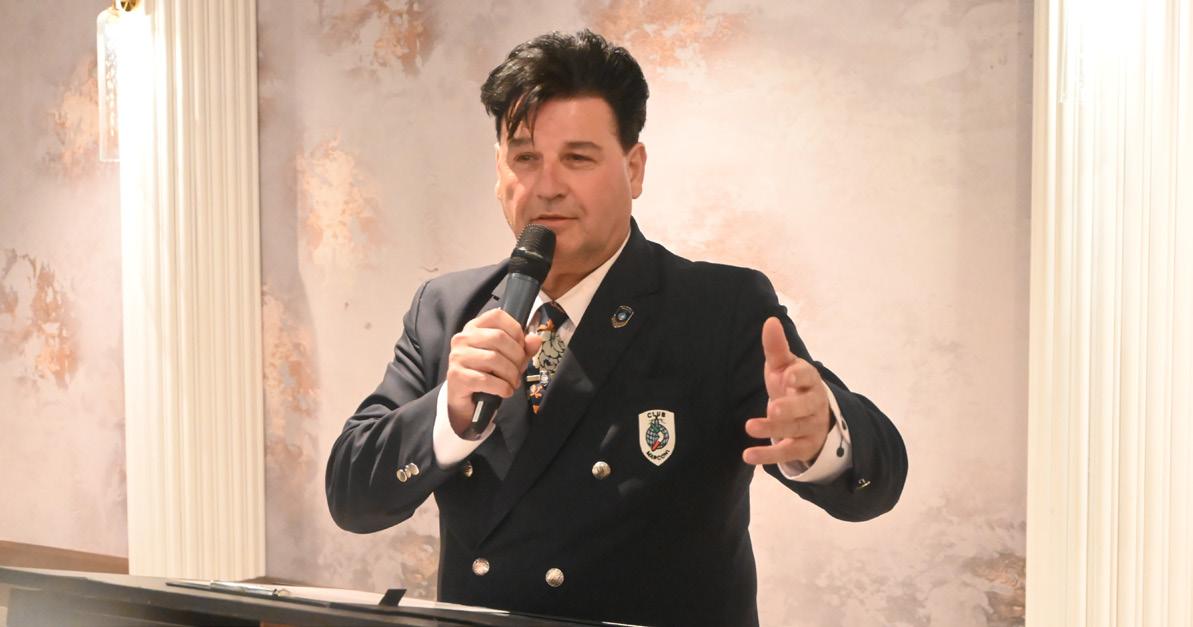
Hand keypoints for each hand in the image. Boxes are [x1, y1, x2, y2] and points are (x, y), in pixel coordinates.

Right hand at [445, 308, 542, 435]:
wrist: (465, 398)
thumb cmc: (486, 374)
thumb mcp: (507, 358)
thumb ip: (522, 347)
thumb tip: (535, 339)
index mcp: (475, 327)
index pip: (497, 316)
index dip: (515, 330)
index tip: (521, 346)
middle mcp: (463, 338)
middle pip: (498, 337)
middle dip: (516, 356)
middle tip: (519, 370)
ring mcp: (458, 356)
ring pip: (493, 359)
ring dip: (511, 374)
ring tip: (513, 382)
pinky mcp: (456, 376)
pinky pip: (486, 380)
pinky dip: (502, 387)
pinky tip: (505, 391)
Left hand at [742, 317, 830, 465]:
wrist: (812, 417)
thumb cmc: (792, 386)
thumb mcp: (784, 367)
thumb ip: (776, 348)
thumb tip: (770, 320)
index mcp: (810, 381)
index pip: (808, 377)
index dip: (799, 377)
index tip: (787, 375)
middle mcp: (814, 405)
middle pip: (805, 407)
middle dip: (790, 408)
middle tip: (772, 408)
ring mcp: (811, 428)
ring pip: (795, 430)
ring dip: (773, 430)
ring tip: (750, 427)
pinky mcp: (803, 448)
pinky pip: (787, 454)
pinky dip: (768, 456)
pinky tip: (748, 455)